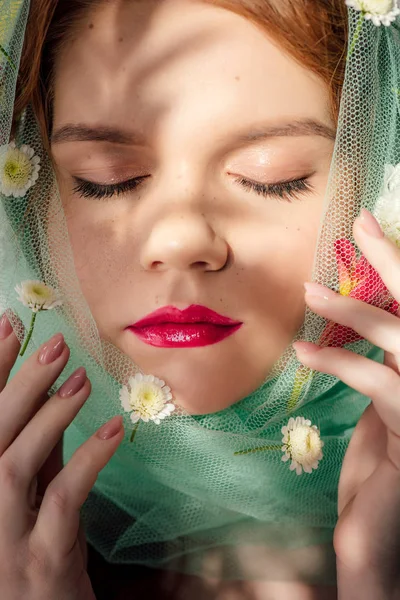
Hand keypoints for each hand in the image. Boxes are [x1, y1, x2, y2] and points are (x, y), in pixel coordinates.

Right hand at [0, 318, 123, 599]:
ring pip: (15, 466)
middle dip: (17, 383)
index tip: (9, 324)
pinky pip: (62, 502)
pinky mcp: (41, 560)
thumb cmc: (30, 555)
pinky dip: (86, 460)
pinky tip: (113, 428)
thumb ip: (35, 452)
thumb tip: (49, 391)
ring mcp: (3, 538)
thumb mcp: (27, 499)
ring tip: (78, 375)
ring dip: (48, 415)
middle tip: (50, 340)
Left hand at [293, 210, 399, 597]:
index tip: (366, 222)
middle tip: (360, 222)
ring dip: (357, 309)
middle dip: (393, 259)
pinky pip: (379, 384)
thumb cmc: (380, 468)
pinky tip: (304, 352)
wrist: (381, 534)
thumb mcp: (381, 407)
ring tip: (311, 291)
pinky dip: (340, 362)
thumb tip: (356, 323)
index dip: (395, 261)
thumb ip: (379, 368)